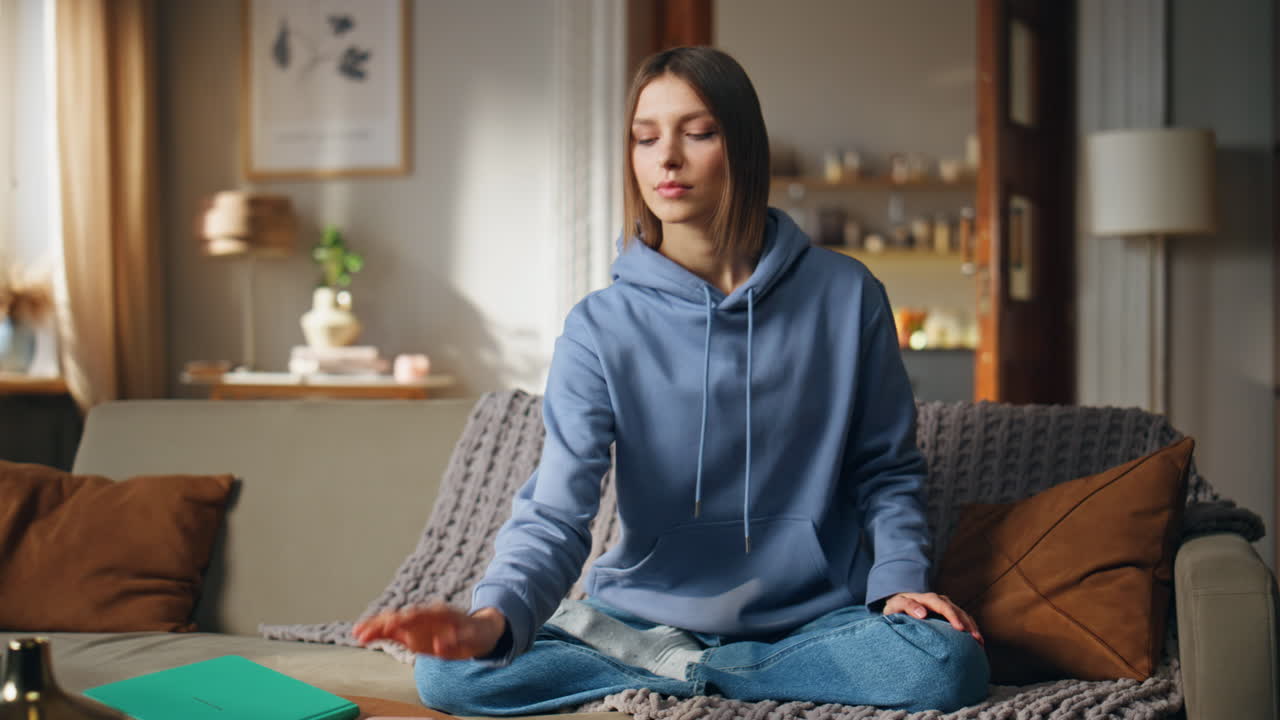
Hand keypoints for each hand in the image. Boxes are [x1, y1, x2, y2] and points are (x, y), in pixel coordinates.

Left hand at [353, 603, 506, 659]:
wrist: (480, 631)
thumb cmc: (443, 635)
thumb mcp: (416, 637)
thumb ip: (393, 634)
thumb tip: (362, 633)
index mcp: (417, 620)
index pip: (393, 619)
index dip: (375, 626)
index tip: (357, 633)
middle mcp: (431, 615)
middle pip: (409, 616)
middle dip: (393, 622)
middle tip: (377, 630)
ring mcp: (450, 619)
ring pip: (433, 618)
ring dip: (418, 621)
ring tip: (402, 626)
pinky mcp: (466, 628)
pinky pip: (458, 634)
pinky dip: (450, 640)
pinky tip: (442, 646)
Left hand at [882, 592, 983, 646]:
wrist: (898, 605)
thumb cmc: (896, 608)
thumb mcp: (896, 605)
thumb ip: (907, 606)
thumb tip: (922, 613)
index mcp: (927, 599)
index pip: (943, 606)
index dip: (953, 616)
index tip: (960, 628)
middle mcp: (939, 601)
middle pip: (957, 610)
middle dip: (968, 624)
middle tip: (976, 638)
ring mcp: (945, 607)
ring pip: (962, 615)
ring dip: (972, 627)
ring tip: (980, 642)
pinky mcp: (948, 615)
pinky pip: (962, 620)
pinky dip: (970, 629)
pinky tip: (976, 641)